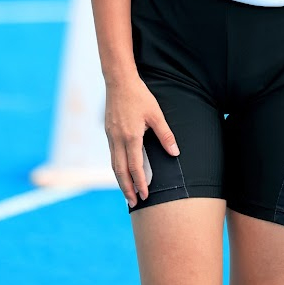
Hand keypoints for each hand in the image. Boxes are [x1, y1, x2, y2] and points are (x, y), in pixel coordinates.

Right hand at [104, 74, 179, 206]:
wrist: (118, 81)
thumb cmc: (139, 96)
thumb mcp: (156, 114)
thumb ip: (165, 134)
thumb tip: (175, 152)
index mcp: (131, 137)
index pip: (135, 167)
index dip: (140, 183)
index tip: (145, 196)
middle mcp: (118, 140)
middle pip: (120, 171)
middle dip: (127, 189)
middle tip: (133, 203)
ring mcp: (111, 136)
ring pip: (114, 165)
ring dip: (121, 180)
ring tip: (127, 192)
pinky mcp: (108, 132)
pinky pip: (112, 155)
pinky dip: (117, 168)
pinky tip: (122, 171)